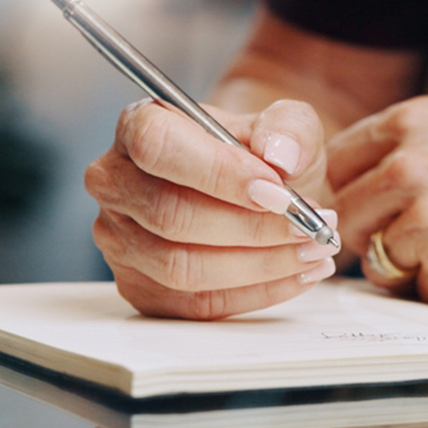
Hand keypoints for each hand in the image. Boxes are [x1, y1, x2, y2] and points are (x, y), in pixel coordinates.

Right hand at [85, 97, 339, 319]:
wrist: (261, 195)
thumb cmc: (261, 158)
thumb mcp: (285, 127)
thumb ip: (289, 128)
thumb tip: (280, 155)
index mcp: (138, 125)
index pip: (157, 146)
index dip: (217, 173)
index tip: (276, 192)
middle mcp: (116, 182)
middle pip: (169, 215)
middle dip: (251, 227)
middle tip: (309, 226)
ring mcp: (120, 240)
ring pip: (181, 266)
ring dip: (259, 264)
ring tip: (311, 251)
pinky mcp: (140, 288)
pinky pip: (196, 303)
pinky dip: (256, 293)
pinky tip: (296, 274)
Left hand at [327, 96, 427, 305]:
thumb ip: (423, 148)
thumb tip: (380, 175)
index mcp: (413, 121)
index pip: (338, 164)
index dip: (357, 195)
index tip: (376, 212)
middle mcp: (407, 163)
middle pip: (348, 218)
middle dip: (379, 237)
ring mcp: (423, 217)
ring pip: (378, 263)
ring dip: (414, 268)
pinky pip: (421, 294)